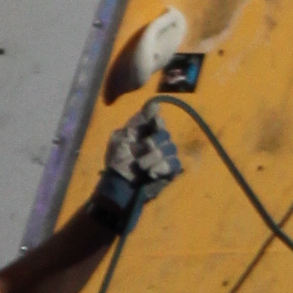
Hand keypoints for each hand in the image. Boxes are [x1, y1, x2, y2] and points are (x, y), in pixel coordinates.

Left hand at [88, 107, 184, 240]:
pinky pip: (175, 164)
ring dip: (154, 158)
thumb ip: (138, 120)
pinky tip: (152, 173)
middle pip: (165, 135)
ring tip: (142, 167)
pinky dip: (163, 167)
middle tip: (138, 154)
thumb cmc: (117, 162)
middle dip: (152, 145)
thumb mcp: (122, 138)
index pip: (157, 121)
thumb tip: (155, 103)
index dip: (155, 124)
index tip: (150, 128)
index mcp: (144, 132)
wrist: (117, 188)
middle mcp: (156, 142)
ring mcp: (164, 157)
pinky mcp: (169, 172)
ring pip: (171, 149)